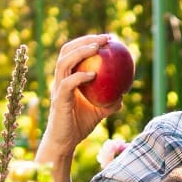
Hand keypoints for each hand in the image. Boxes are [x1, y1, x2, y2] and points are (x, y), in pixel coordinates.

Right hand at [40, 34, 124, 152]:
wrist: (65, 143)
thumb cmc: (79, 126)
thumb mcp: (99, 112)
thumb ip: (110, 102)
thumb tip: (124, 94)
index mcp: (67, 78)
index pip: (74, 52)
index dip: (88, 41)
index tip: (108, 39)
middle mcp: (60, 79)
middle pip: (67, 51)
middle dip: (85, 40)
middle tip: (105, 38)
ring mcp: (57, 88)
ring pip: (64, 62)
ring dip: (80, 52)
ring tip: (97, 48)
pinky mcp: (59, 100)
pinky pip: (68, 83)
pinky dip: (80, 76)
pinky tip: (94, 74)